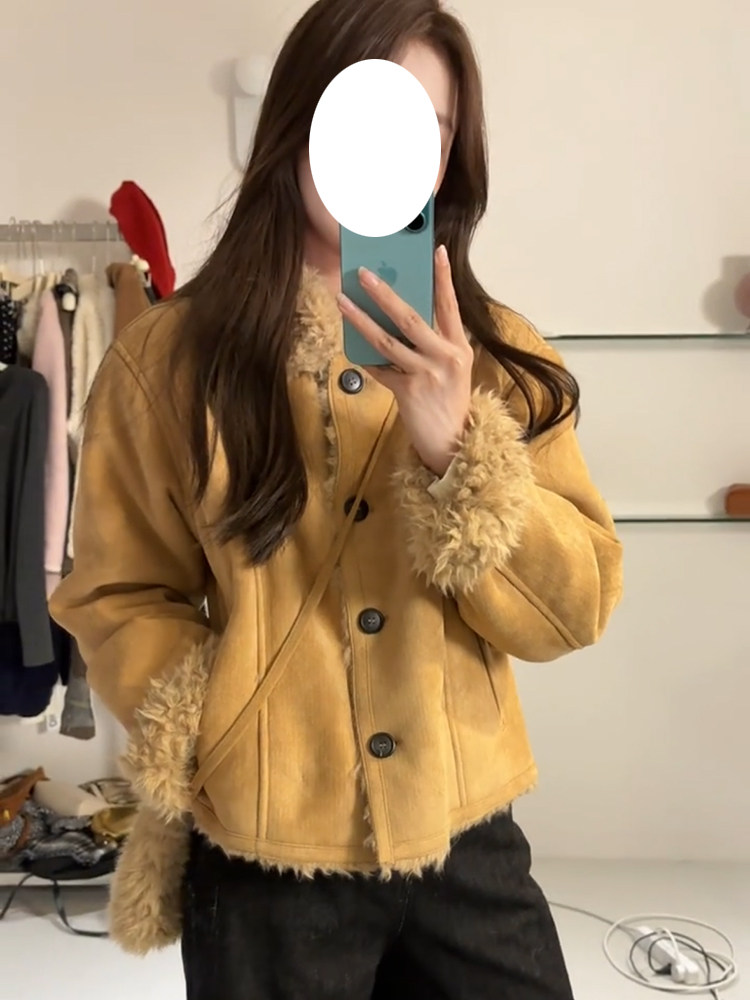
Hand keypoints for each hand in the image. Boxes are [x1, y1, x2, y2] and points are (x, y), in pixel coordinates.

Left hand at [336, 245, 473, 477]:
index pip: (450, 305)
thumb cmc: (449, 402)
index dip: (443, 278)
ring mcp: (426, 375)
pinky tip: (349, 344)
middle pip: (411, 317)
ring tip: (343, 300)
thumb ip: (434, 343)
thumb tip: (400, 315)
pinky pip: (379, 368)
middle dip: (385, 293)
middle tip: (364, 273)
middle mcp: (445, 357)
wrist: (452, 443)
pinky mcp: (407, 392)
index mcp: (459, 348)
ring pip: (387, 340)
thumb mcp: (452, 369)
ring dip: (361, 319)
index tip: (437, 250)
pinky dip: (364, 356)